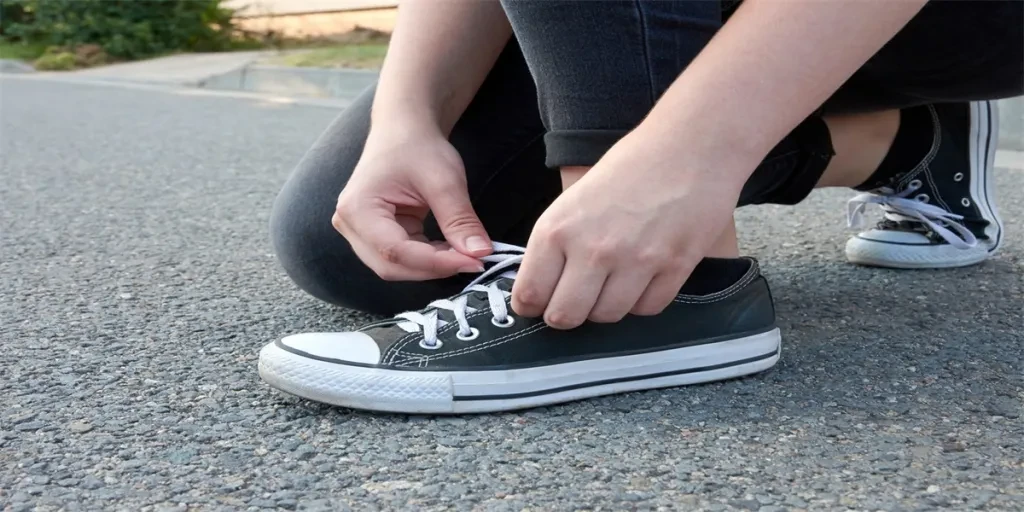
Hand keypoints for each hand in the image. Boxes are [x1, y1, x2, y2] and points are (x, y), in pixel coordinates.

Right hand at [333, 128, 491, 280]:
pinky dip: (428, 259)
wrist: (403, 130)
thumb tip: (481, 253)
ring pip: (396, 267)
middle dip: (434, 268)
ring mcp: (359, 232)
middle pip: (391, 266)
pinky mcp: (374, 236)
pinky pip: (401, 259)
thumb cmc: (417, 146)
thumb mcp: (444, 180)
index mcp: (357, 208)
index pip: (395, 251)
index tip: (473, 262)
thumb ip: (460, 220)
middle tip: (474, 261)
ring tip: (464, 253)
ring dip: (432, 266)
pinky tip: (450, 249)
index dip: (436, 263)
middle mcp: (350, 225)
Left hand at [512, 133, 745, 328]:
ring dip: (606, 306)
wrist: (691, 145)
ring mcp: (635, 261)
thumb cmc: (631, 167)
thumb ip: (557, 244)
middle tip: (575, 301)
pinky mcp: (674, 268)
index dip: (531, 306)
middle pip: (564, 317)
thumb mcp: (575, 199)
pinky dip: (641, 301)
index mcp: (558, 228)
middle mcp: (593, 249)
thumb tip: (542, 287)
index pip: (530, 294)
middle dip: (566, 315)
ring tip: (612, 282)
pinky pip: (646, 309)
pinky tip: (643, 278)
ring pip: (606, 317)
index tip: (538, 305)